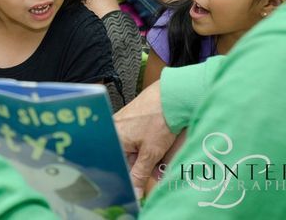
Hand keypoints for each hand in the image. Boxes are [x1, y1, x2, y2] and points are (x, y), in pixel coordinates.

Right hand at [113, 80, 175, 197]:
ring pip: (134, 147)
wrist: (171, 95)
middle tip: (159, 168)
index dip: (131, 175)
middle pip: (126, 156)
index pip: (118, 165)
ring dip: (148, 155)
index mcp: (114, 138)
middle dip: (144, 165)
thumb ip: (139, 174)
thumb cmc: (158, 118)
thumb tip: (133, 192)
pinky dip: (149, 142)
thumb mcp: (150, 152)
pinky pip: (137, 136)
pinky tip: (160, 142)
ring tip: (163, 154)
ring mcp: (123, 121)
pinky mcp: (133, 116)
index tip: (142, 179)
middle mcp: (115, 128)